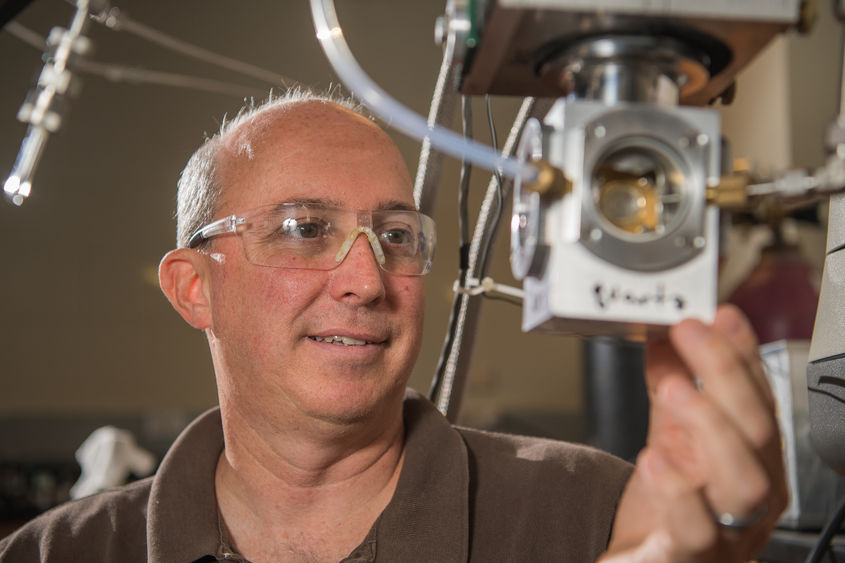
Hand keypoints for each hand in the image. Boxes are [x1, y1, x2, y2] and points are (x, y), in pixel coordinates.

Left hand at [601, 305, 787, 561]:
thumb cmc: (665, 515)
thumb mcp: (669, 441)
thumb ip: (670, 394)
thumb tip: (664, 340)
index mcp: (749, 460)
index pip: (758, 398)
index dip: (742, 353)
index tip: (720, 315)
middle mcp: (750, 496)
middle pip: (758, 430)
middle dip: (725, 373)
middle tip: (689, 333)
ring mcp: (728, 531)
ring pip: (745, 480)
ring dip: (711, 425)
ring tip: (673, 390)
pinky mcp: (692, 558)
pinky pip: (698, 530)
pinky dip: (678, 491)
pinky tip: (655, 458)